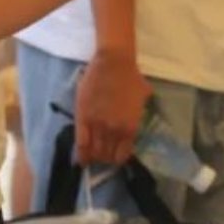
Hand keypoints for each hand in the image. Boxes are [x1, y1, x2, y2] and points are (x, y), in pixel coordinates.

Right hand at [76, 50, 151, 165]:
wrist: (113, 62)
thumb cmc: (130, 76)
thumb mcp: (143, 99)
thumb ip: (138, 113)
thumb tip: (134, 120)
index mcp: (130, 128)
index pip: (122, 155)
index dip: (117, 159)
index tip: (114, 157)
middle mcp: (115, 131)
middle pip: (107, 155)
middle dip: (104, 158)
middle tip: (101, 155)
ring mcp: (98, 125)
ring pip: (94, 151)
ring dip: (93, 157)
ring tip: (91, 156)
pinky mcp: (83, 118)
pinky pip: (81, 143)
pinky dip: (81, 154)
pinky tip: (81, 161)